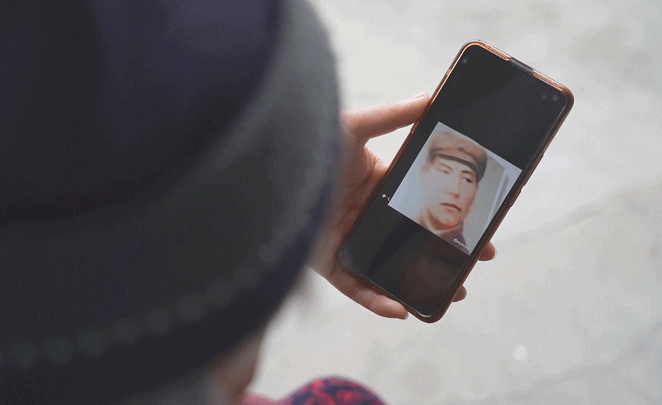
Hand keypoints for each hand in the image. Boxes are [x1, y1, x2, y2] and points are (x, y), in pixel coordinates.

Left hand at [308, 94, 496, 319]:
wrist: (267, 171)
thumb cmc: (308, 145)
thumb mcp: (356, 127)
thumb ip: (392, 116)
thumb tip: (430, 97)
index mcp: (376, 184)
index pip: (424, 202)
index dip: (454, 213)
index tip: (483, 221)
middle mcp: (365, 214)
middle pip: (414, 238)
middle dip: (449, 250)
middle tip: (479, 257)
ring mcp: (348, 241)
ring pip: (393, 268)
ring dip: (424, 282)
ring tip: (457, 290)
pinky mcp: (328, 264)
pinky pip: (357, 289)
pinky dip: (379, 302)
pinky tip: (403, 311)